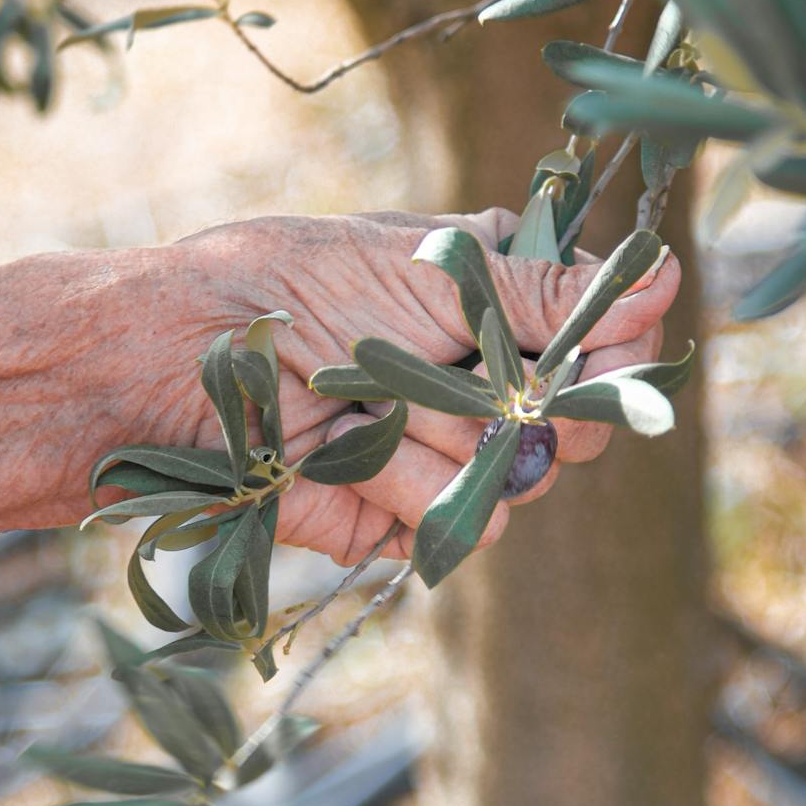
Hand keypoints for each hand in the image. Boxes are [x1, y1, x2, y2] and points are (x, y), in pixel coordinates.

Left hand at [0, 214, 679, 566]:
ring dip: (441, 444)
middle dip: (528, 405)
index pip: (594, 326)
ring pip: (515, 478)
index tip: (605, 349)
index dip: (610, 346)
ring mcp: (429, 453)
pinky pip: (451, 534)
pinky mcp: (388, 522)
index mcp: (474, 289)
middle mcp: (461, 373)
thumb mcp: (410, 271)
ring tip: (358, 407)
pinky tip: (339, 464)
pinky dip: (402, 501)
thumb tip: (663, 278)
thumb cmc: (267, 293)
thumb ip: (540, 289)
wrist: (141, 376)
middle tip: (469, 383)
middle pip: (570, 417)